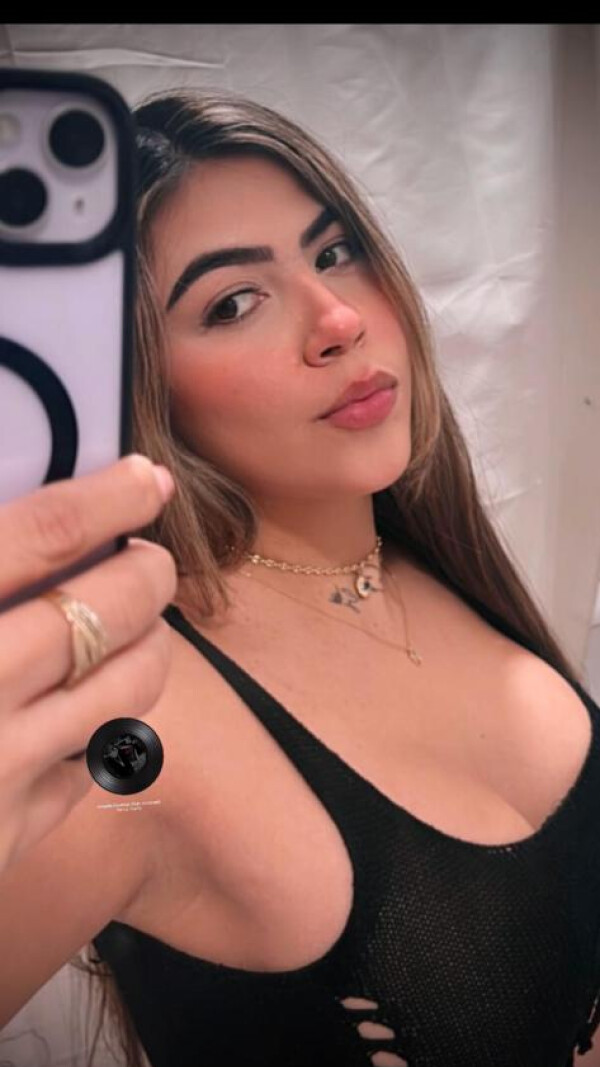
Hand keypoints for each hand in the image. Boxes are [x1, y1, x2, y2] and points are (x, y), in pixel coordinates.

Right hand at [0, 453, 177, 873]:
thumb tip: (29, 516)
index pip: (46, 533)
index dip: (111, 497)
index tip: (149, 479)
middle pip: (110, 607)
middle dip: (148, 572)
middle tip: (150, 560)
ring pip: (130, 684)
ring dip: (150, 642)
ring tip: (138, 626)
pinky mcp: (10, 833)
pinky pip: (97, 759)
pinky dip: (109, 720)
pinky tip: (88, 704)